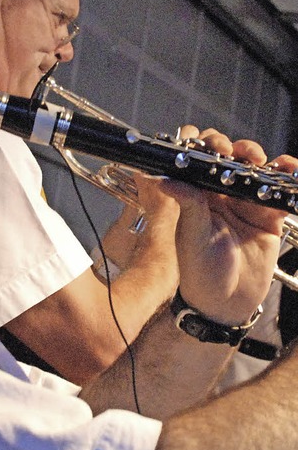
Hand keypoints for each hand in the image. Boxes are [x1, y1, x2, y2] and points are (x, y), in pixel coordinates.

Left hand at [162, 127, 292, 323]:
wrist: (226, 302)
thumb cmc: (199, 271)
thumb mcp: (191, 234)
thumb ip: (188, 203)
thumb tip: (164, 178)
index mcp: (196, 198)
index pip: (203, 164)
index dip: (211, 149)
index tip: (220, 147)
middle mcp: (220, 198)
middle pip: (233, 163)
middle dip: (242, 151)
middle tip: (247, 154)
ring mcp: (244, 207)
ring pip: (258, 175)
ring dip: (266, 163)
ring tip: (269, 163)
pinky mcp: (267, 219)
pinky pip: (279, 195)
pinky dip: (287, 181)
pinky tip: (291, 171)